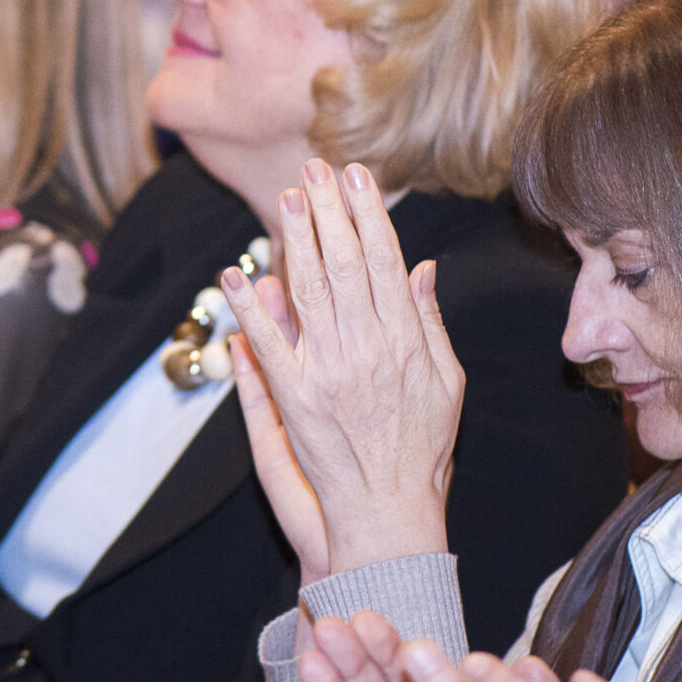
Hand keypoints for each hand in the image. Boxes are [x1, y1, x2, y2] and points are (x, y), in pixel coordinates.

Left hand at [228, 158, 463, 581]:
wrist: (390, 511)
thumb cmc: (424, 449)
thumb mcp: (446, 382)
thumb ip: (430, 322)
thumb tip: (421, 268)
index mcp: (405, 341)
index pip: (385, 262)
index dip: (369, 215)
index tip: (357, 178)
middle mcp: (367, 349)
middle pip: (346, 264)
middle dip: (329, 212)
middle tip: (314, 169)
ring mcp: (328, 372)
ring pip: (309, 291)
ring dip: (296, 241)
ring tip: (284, 199)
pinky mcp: (295, 399)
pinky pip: (268, 343)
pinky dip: (249, 307)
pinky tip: (235, 274)